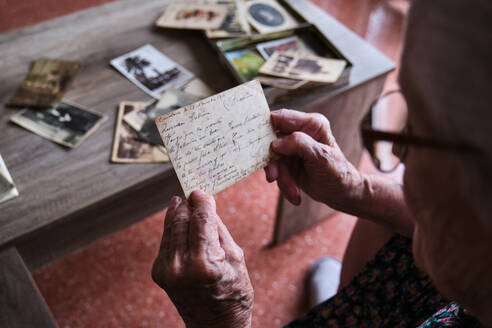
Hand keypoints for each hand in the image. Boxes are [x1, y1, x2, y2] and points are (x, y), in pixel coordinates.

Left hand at [152, 190, 252, 327]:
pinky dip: (174, 230)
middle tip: (193, 193)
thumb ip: (217, 229)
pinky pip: (166, 241)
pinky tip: (182, 225)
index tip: (201, 190)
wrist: (216, 325)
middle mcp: (181, 266)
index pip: (201, 218)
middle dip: (187, 203)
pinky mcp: (159, 272)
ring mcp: (167, 270)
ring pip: (170, 228)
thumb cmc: (233, 292)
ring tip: (185, 204)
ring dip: (178, 214)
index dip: (201, 200)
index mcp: (205, 263)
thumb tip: (205, 204)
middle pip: (180, 219)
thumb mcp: (235, 257)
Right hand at [265, 109, 362, 208]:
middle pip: (273, 141)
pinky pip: (277, 171)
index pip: (281, 118)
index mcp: (311, 124)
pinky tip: (295, 194)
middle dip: (274, 163)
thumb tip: (275, 142)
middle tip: (274, 177)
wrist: (341, 192)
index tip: (259, 144)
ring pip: (273, 160)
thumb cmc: (337, 172)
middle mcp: (299, 132)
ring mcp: (292, 147)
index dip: (266, 128)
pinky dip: (284, 185)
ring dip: (282, 178)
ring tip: (294, 193)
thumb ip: (299, 144)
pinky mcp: (287, 161)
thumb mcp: (321, 157)